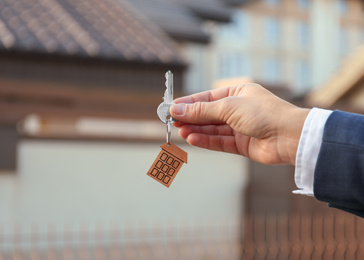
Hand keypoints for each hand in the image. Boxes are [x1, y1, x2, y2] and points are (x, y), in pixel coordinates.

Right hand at [170, 83, 309, 164]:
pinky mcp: (242, 144)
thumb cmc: (264, 113)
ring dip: (196, 130)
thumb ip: (202, 111)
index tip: (172, 108)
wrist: (289, 136)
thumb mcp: (228, 107)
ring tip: (180, 131)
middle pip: (209, 114)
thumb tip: (177, 110)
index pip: (207, 98)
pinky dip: (206, 141)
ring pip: (213, 129)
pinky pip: (220, 142)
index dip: (189, 103)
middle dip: (191, 118)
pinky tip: (192, 139)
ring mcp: (241, 128)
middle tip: (172, 122)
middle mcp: (239, 110)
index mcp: (238, 93)